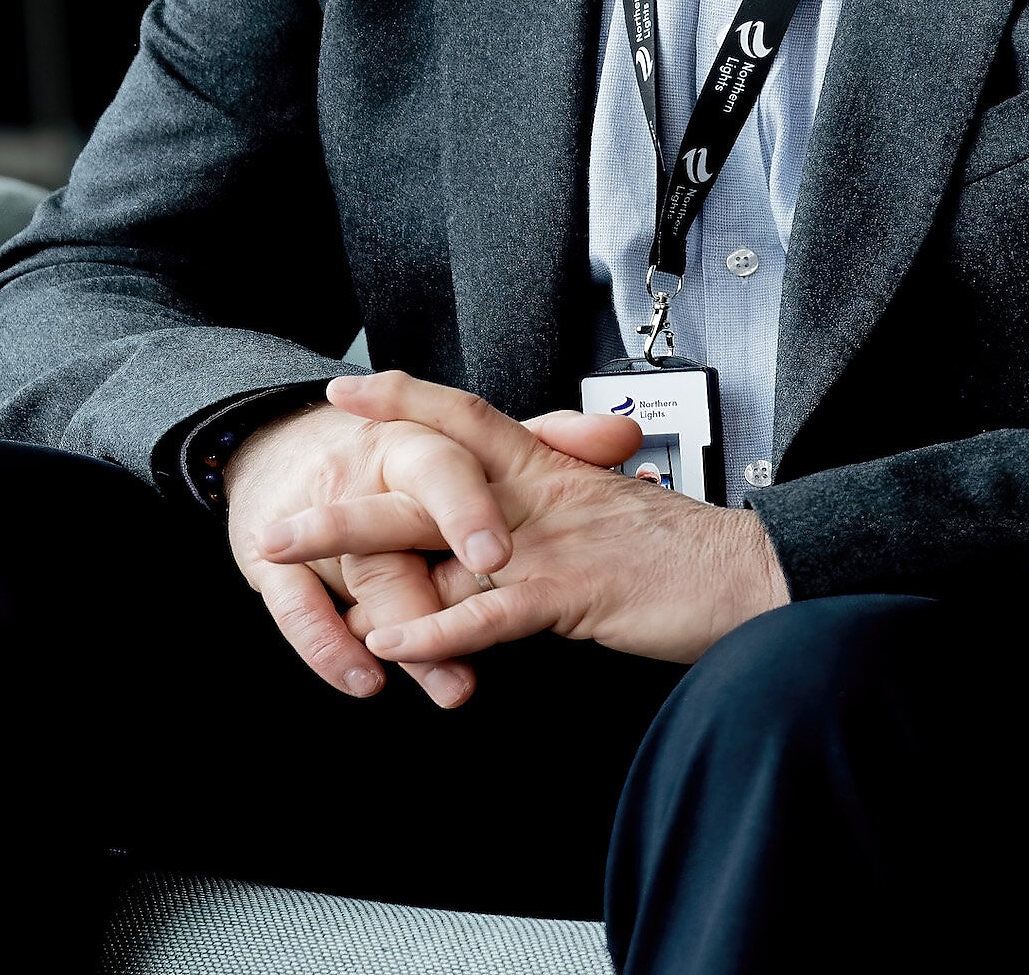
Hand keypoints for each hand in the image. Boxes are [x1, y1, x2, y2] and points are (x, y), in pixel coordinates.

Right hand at [220, 400, 543, 707]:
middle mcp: (360, 476)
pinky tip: (364, 678)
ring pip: (362, 579)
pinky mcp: (275, 565)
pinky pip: (297, 608)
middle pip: (395, 526)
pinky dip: (329, 647)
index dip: (468, 510)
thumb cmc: (393, 455)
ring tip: (451, 685)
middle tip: (477, 625)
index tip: (498, 554)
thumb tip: (621, 435)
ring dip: (405, 637)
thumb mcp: (465, 440)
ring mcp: (312, 518)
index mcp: (410, 442)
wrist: (281, 448)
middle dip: (432, 582)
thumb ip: (546, 440)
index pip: (441, 467)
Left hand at [253, 372, 791, 672]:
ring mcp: (551, 542)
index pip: (463, 418)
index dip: (402, 400)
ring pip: (436, 537)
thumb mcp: (600, 525)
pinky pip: (489, 611)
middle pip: (423, 476)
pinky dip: (435, 627)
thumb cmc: (684, 557)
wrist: (755, 574)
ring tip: (289, 564)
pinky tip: (387, 639)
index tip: (345, 388)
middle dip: (342, 494)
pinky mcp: (571, 593)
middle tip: (272, 513)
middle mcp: (540, 493)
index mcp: (549, 469)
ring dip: (356, 554)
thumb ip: (542, 525)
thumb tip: (487, 549)